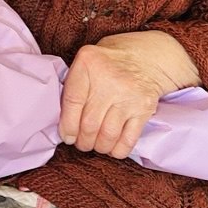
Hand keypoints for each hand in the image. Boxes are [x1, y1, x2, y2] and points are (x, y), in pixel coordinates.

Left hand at [59, 31, 199, 159]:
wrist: (144, 57)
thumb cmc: (107, 63)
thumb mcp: (86, 61)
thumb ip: (74, 85)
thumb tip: (62, 121)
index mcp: (88, 62)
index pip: (72, 101)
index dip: (67, 125)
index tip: (66, 136)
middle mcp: (108, 79)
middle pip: (89, 123)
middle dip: (82, 141)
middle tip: (81, 143)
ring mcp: (128, 95)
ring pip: (108, 135)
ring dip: (98, 147)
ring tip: (95, 145)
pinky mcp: (144, 109)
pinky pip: (128, 140)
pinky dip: (117, 150)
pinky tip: (112, 147)